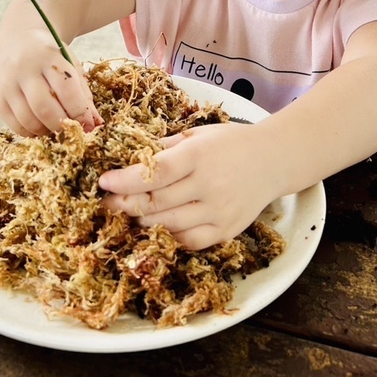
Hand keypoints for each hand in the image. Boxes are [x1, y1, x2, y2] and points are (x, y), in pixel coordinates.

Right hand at [0, 30, 101, 135]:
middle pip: (44, 108)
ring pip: (28, 120)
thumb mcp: (71, 65)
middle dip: (62, 125)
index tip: (88, 126)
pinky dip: (31, 132)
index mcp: (48, 57)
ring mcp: (6, 83)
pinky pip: (14, 125)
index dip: (79, 112)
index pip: (66, 90)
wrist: (19, 41)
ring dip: (47, 131)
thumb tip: (94, 125)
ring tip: (56, 127)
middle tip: (71, 131)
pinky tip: (40, 126)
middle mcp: (23, 69)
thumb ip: (83, 94)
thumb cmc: (50, 57)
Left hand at [98, 122, 276, 249]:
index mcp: (199, 156)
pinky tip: (157, 225)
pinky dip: (168, 235)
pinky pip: (188, 241)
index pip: (156, 172)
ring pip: (168, 225)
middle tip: (106, 203)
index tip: (104, 181)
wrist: (273, 160)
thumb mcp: (198, 135)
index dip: (126, 179)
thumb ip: (165, 147)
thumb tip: (129, 158)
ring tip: (128, 213)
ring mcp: (219, 212)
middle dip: (125, 204)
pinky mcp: (226, 231)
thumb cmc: (230, 143)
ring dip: (141, 221)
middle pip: (156, 203)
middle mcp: (209, 186)